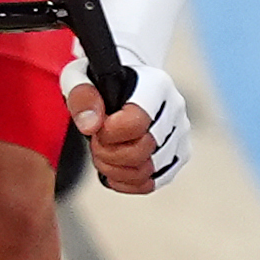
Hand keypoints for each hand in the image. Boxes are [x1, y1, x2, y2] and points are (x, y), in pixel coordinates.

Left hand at [74, 63, 192, 193]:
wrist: (125, 83)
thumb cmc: (102, 79)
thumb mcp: (80, 76)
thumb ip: (82, 96)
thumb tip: (91, 125)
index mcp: (155, 87)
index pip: (136, 124)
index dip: (108, 132)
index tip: (97, 126)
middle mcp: (174, 110)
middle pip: (142, 152)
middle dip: (108, 153)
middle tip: (96, 142)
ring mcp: (179, 135)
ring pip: (147, 172)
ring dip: (114, 170)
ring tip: (103, 153)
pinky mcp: (178, 156)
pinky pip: (152, 183)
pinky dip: (126, 182)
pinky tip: (114, 167)